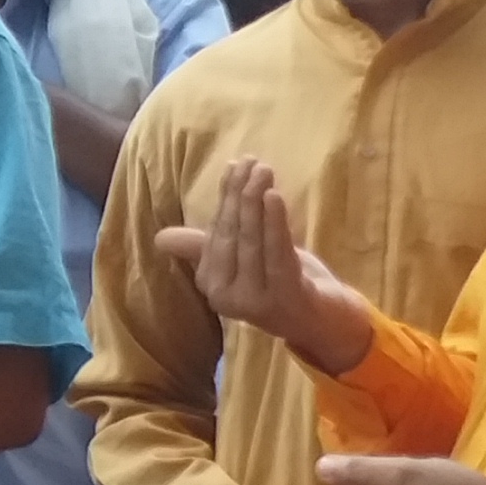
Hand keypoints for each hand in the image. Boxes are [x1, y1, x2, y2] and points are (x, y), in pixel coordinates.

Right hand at [152, 158, 374, 375]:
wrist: (324, 322)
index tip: (235, 166)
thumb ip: (206, 247)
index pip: (216, 231)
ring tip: (262, 171)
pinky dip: (274, 223)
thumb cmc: (283, 285)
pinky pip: (276, 254)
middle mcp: (224, 296)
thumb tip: (160, 239)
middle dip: (240, 195)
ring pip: (251, 241)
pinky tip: (273, 196)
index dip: (225, 197)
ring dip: (255, 202)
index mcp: (211, 284)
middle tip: (252, 162)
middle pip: (231, 234)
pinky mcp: (283, 298)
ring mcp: (253, 301)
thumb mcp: (244, 260)